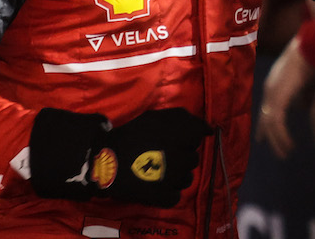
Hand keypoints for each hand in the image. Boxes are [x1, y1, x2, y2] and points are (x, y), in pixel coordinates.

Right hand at [30, 107, 209, 205]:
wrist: (106, 161)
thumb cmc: (131, 135)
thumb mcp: (155, 117)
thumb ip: (183, 118)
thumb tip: (209, 129)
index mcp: (181, 135)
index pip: (198, 135)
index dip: (186, 137)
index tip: (172, 140)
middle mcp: (182, 156)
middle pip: (193, 158)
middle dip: (181, 156)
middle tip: (160, 156)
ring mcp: (174, 179)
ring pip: (187, 178)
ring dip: (176, 175)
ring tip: (157, 172)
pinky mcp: (165, 197)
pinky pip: (176, 196)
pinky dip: (167, 192)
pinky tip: (155, 186)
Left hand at [255, 36, 314, 157]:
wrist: (311, 46)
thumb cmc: (313, 58)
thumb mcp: (307, 80)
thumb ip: (303, 95)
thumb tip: (302, 108)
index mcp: (274, 84)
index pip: (266, 108)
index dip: (265, 124)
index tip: (264, 138)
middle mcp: (269, 90)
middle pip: (265, 118)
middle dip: (269, 136)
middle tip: (277, 151)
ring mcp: (272, 94)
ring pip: (270, 124)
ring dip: (278, 141)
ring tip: (286, 153)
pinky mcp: (278, 98)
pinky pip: (277, 124)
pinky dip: (282, 136)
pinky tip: (290, 146)